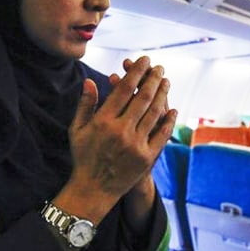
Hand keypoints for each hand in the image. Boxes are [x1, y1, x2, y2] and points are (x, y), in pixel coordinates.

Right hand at [59, 56, 176, 223]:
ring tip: (166, 81)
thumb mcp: (77, 130)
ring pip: (154, 113)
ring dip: (162, 94)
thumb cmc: (83, 157)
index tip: (143, 60)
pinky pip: (162, 134)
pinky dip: (168, 120)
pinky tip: (172, 109)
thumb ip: (85, 104)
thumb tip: (89, 80)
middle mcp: (121, 131)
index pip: (124, 89)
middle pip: (142, 97)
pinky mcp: (147, 157)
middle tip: (159, 67)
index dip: (136, 72)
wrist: (93, 190)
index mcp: (103, 121)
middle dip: (153, 79)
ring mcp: (136, 144)